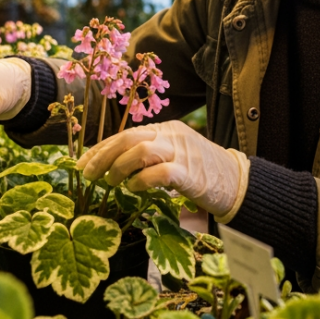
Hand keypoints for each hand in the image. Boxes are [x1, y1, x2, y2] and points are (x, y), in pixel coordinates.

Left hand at [79, 120, 249, 220]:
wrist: (238, 182)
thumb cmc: (201, 174)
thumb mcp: (174, 155)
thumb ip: (149, 156)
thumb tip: (112, 165)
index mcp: (166, 129)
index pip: (125, 133)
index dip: (100, 149)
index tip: (82, 164)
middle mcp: (172, 135)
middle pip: (129, 138)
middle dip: (102, 157)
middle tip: (88, 175)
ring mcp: (182, 153)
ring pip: (141, 151)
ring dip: (118, 168)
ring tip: (110, 183)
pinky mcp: (190, 174)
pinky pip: (159, 173)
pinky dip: (141, 181)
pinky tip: (134, 189)